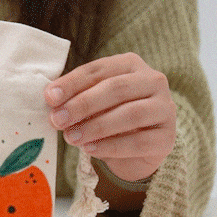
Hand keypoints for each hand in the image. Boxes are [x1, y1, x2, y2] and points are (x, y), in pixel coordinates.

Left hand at [45, 52, 175, 181]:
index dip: (73, 83)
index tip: (49, 97)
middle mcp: (153, 81)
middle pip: (116, 89)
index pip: (99, 70)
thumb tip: (51, 99)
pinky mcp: (167, 137)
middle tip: (57, 120)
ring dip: (96, 127)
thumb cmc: (110, 118)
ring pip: (130, 114)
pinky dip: (111, 146)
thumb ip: (76, 98)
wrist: (138, 151)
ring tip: (71, 138)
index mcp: (131, 65)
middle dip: (83, 104)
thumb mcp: (93, 104)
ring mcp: (165, 108)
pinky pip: (139, 141)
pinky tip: (90, 149)